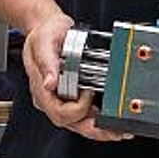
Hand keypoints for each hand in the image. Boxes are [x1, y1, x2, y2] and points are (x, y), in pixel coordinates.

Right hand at [24, 10, 130, 142]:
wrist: (46, 26)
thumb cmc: (44, 33)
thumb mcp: (44, 42)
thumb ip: (47, 62)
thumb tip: (50, 82)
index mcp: (41, 89)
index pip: (60, 112)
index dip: (78, 108)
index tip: (88, 92)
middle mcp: (50, 97)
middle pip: (71, 123)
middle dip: (94, 129)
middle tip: (113, 131)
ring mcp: (60, 98)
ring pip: (78, 122)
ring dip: (98, 127)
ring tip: (117, 129)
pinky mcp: (70, 95)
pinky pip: (83, 113)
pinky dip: (98, 118)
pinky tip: (109, 116)